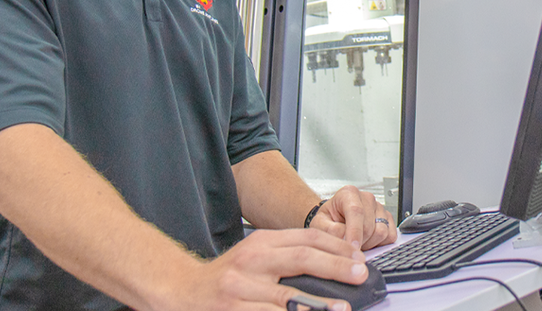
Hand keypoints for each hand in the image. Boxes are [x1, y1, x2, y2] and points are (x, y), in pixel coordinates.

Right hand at [166, 228, 366, 310]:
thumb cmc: (226, 276)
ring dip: (318, 303)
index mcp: (261, 242)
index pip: (306, 238)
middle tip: (359, 273)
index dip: (335, 247)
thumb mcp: (255, 254)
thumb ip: (287, 253)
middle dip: (335, 267)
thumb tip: (333, 260)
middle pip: (301, 259)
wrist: (182, 290)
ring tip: (341, 308)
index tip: (358, 257)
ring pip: (287, 295)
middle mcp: (252, 261)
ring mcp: (241, 288)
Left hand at [308, 185, 397, 250]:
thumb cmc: (328, 219)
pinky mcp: (388, 219)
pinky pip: (390, 236)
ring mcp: (379, 208)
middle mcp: (366, 198)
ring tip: (357, 242)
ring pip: (381, 232)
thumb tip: (344, 237)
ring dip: (369, 244)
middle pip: (369, 226)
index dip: (355, 231)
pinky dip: (380, 244)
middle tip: (348, 246)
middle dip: (359, 242)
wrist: (334, 220)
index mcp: (348, 194)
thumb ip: (329, 230)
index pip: (355, 211)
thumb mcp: (319, 223)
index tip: (352, 246)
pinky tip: (368, 241)